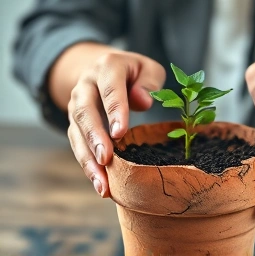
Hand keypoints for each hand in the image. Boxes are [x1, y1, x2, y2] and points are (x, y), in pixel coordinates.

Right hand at [67, 52, 165, 196]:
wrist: (103, 69)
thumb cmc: (133, 72)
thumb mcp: (148, 68)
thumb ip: (149, 81)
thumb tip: (143, 101)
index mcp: (107, 67)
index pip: (110, 89)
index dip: (114, 110)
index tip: (120, 133)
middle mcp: (86, 85)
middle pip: (85, 111)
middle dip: (94, 137)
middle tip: (105, 159)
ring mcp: (77, 105)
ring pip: (76, 132)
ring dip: (87, 159)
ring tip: (102, 184)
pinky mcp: (75, 123)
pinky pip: (78, 145)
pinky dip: (87, 165)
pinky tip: (100, 184)